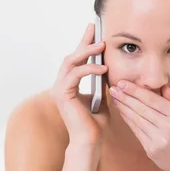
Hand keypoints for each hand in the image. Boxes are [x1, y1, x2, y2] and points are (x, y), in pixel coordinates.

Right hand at [50, 23, 109, 146]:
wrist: (90, 142)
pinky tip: (103, 68)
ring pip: (71, 62)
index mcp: (70, 85)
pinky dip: (89, 69)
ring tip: (102, 46)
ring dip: (87, 52)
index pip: (77, 60)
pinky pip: (75, 74)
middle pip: (72, 56)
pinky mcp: (63, 94)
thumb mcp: (103, 98)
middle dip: (84, 41)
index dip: (85, 44)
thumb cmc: (95, 125)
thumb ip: (102, 83)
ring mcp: (60, 89)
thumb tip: (109, 68)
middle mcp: (62, 85)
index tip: (94, 31)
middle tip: (95, 29)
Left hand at [109, 81, 169, 170]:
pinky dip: (129, 120)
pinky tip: (123, 112)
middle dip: (126, 97)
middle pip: (143, 108)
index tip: (124, 83)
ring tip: (115, 98)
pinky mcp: (151, 149)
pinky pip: (137, 131)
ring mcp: (159, 139)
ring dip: (124, 108)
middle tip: (114, 88)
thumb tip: (163, 88)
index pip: (153, 99)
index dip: (136, 91)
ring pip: (137, 119)